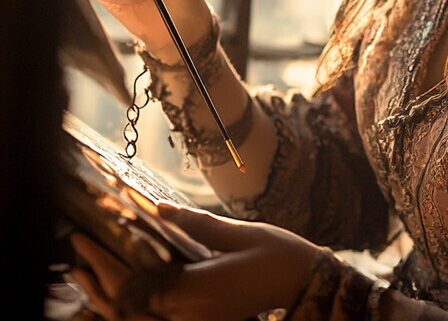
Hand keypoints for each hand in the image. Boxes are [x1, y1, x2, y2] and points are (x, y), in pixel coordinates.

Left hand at [70, 203, 321, 320]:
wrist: (301, 282)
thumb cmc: (276, 254)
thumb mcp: (237, 233)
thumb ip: (195, 223)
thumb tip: (158, 207)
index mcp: (199, 291)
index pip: (136, 284)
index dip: (106, 263)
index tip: (85, 239)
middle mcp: (190, 315)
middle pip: (128, 308)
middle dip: (99, 280)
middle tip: (77, 249)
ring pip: (136, 320)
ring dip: (107, 300)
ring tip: (85, 275)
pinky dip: (128, 310)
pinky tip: (115, 295)